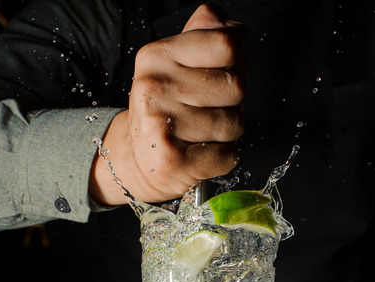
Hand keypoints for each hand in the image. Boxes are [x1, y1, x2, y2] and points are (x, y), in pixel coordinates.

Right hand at [90, 4, 246, 204]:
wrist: (137, 159)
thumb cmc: (166, 107)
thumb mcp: (176, 62)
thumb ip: (206, 35)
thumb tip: (236, 29)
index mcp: (157, 56)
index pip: (226, 45)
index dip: (237, 61)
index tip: (221, 73)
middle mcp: (154, 87)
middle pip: (237, 86)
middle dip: (233, 101)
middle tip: (207, 109)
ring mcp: (161, 124)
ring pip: (235, 123)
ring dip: (228, 132)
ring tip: (202, 131)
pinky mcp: (172, 160)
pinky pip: (229, 155)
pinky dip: (223, 157)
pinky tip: (200, 152)